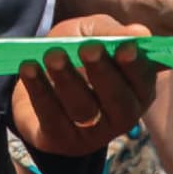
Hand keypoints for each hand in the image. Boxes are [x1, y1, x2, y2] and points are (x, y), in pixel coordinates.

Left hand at [9, 16, 157, 157]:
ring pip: (83, 110)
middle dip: (102, 72)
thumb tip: (140, 33)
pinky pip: (52, 118)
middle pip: (117, 100)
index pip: (143, 81)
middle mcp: (122, 116)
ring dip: (67, 80)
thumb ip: (111, 32)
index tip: (125, 47)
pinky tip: (29, 68)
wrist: (37, 80)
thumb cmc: (74, 53)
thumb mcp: (90, 34)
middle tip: (88, 47)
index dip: (135, 66)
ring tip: (52, 54)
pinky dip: (39, 91)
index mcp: (137, 89)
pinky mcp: (62, 141)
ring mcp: (93, 134)